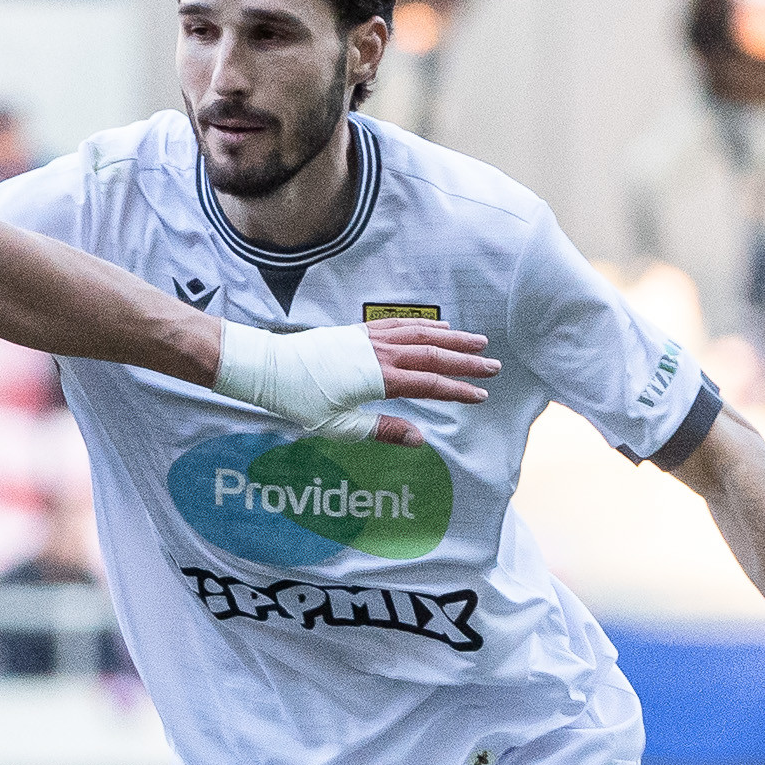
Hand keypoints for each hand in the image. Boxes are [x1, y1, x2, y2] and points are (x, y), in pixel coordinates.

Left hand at [215, 320, 499, 444]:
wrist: (270, 367)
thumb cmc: (300, 400)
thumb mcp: (338, 426)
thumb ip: (382, 431)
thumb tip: (420, 439)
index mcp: (378, 380)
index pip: (429, 385)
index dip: (457, 391)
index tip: (481, 397)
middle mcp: (379, 354)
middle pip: (433, 355)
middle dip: (466, 362)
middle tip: (494, 367)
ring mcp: (371, 339)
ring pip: (421, 335)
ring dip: (452, 339)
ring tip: (478, 343)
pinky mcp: (360, 332)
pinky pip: (400, 325)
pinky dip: (424, 326)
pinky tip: (440, 329)